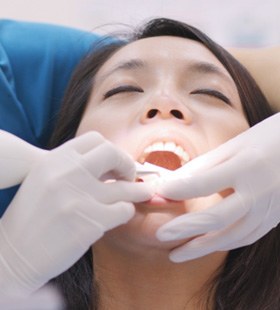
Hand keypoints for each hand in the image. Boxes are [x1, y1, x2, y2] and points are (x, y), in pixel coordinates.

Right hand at [0, 132, 151, 296]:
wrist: (13, 256)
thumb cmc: (31, 218)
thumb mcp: (45, 181)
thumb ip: (74, 169)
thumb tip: (111, 167)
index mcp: (54, 160)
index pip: (95, 140)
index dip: (111, 150)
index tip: (116, 163)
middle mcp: (67, 173)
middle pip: (112, 153)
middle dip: (127, 163)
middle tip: (131, 175)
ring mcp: (80, 197)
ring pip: (125, 186)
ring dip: (138, 190)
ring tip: (145, 192)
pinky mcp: (91, 221)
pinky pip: (123, 210)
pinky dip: (126, 211)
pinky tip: (121, 214)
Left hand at [156, 113, 279, 261]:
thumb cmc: (264, 141)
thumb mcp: (232, 147)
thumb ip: (202, 167)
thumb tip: (170, 182)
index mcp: (247, 166)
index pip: (205, 182)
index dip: (179, 189)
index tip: (158, 192)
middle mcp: (260, 192)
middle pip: (217, 217)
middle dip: (186, 228)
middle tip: (161, 235)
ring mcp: (270, 210)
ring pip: (232, 236)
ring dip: (202, 247)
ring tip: (177, 254)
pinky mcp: (273, 219)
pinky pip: (246, 237)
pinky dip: (223, 243)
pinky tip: (205, 245)